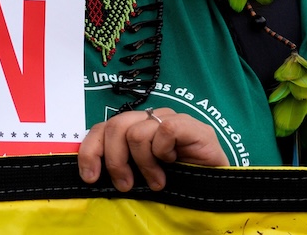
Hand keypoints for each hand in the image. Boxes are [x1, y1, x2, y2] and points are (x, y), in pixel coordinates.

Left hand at [78, 107, 227, 191]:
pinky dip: (163, 152)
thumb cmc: (176, 182)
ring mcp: (169, 119)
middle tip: (125, 185)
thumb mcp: (139, 175)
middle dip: (115, 160)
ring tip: (157, 181)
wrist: (216, 187)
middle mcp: (148, 118)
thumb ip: (120, 166)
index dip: (91, 150)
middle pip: (115, 127)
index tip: (90, 177)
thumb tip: (91, 173)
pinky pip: (165, 131)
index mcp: (133, 127)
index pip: (102, 128)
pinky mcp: (189, 125)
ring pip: (136, 132)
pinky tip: (173, 162)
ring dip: (144, 164)